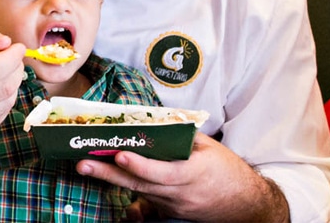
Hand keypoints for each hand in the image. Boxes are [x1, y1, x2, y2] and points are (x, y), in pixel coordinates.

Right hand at [0, 22, 25, 140]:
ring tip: (2, 73)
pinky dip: (5, 99)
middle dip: (15, 69)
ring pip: (6, 102)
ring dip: (12, 84)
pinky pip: (2, 114)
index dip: (10, 59)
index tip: (17, 48)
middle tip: (12, 58)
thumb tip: (6, 42)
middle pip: (1, 88)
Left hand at [76, 132, 288, 221]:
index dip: (141, 165)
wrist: (246, 206)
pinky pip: (143, 196)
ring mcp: (172, 205)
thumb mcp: (209, 147)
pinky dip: (126, 184)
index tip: (121, 154)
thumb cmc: (228, 171)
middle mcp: (179, 193)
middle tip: (83, 163)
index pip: (163, 172)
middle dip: (109, 173)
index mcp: (193, 174)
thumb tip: (153, 120)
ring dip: (111, 178)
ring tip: (86, 166)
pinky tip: (107, 174)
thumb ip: (181, 135)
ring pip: (137, 191)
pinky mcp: (167, 210)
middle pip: (139, 184)